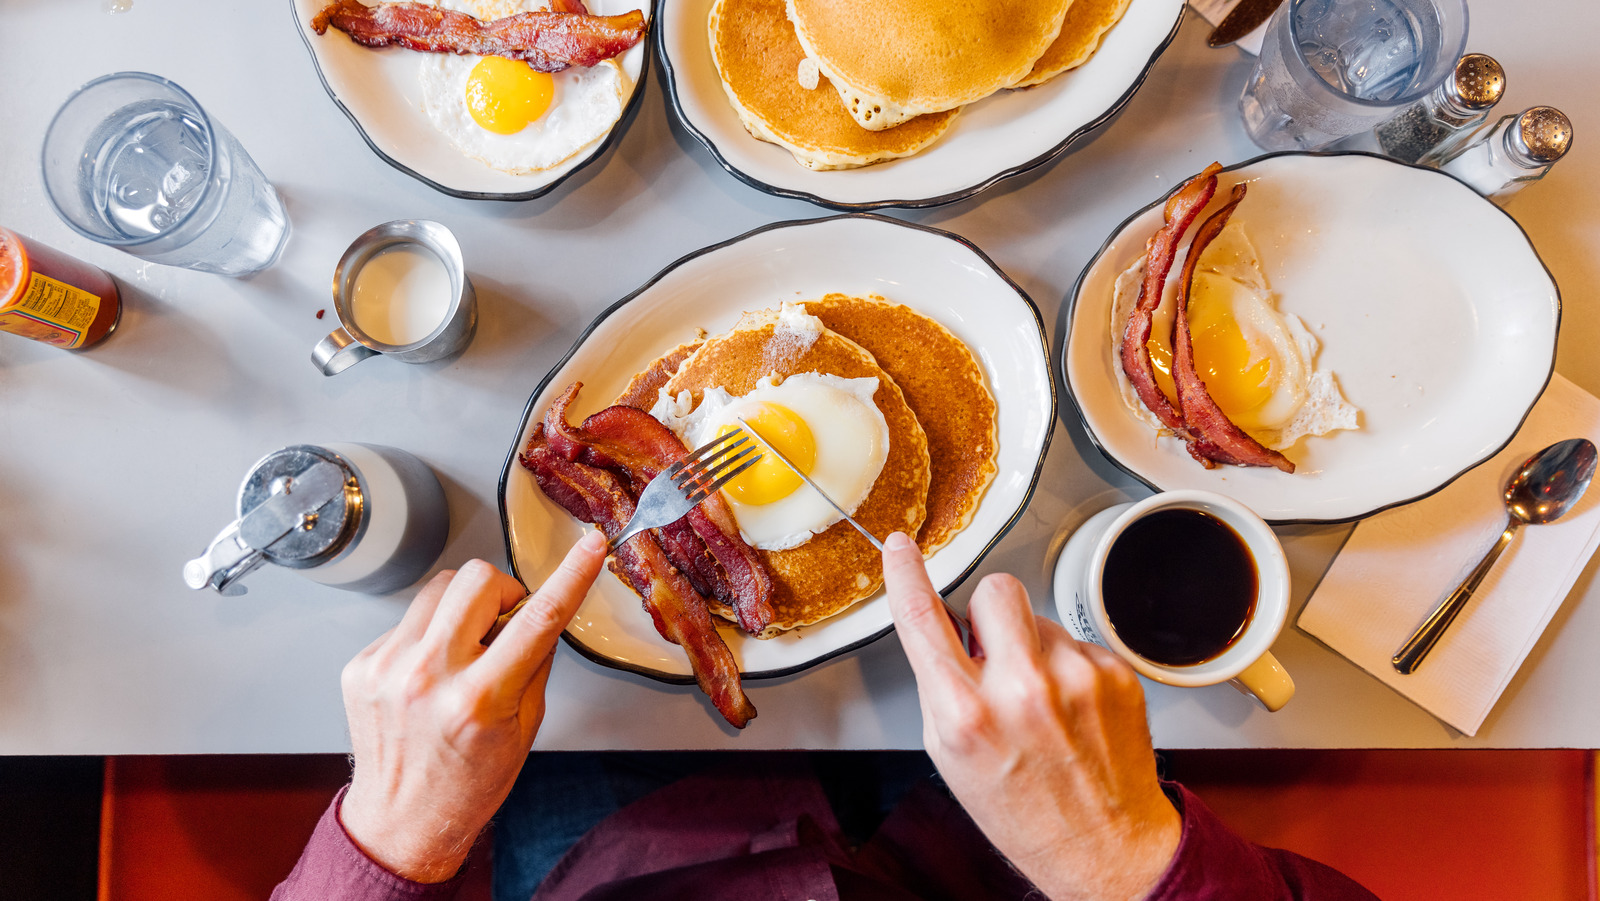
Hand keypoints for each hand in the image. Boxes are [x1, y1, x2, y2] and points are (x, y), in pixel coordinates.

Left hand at [338, 532, 606, 882]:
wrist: (401, 821)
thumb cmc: (468, 783)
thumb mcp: (524, 728)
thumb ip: (534, 663)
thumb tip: (539, 612)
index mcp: (479, 699)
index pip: (538, 619)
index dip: (572, 576)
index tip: (591, 547)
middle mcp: (429, 677)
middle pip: (477, 579)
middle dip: (502, 592)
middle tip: (504, 624)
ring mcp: (389, 668)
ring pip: (438, 587)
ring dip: (463, 608)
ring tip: (465, 649)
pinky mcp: (362, 665)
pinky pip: (409, 620)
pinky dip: (429, 635)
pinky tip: (431, 673)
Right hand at [882, 532, 1180, 900]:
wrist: (1103, 846)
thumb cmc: (1022, 809)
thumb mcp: (949, 754)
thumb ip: (942, 686)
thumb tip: (943, 626)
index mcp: (967, 714)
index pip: (922, 619)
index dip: (905, 574)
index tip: (902, 548)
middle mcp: (1022, 690)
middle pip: (995, 590)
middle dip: (988, 612)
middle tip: (993, 652)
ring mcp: (1074, 679)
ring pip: (1038, 617)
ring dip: (1032, 646)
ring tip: (1041, 701)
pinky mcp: (1114, 675)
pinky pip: (1076, 641)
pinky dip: (1068, 667)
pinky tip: (1070, 709)